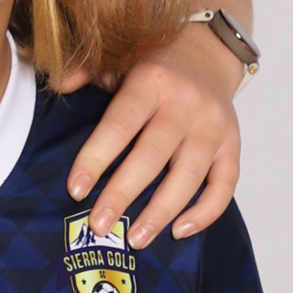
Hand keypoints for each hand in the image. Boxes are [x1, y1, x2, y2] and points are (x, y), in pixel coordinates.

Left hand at [65, 24, 241, 244]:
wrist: (208, 54)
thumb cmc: (153, 68)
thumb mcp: (119, 60)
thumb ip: (87, 72)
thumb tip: (60, 85)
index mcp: (151, 82)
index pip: (120, 125)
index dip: (96, 158)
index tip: (76, 189)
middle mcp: (186, 104)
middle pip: (152, 156)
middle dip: (123, 194)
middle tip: (99, 225)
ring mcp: (213, 127)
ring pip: (189, 176)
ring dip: (162, 211)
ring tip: (137, 238)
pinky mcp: (232, 145)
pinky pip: (225, 185)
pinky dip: (205, 212)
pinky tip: (180, 230)